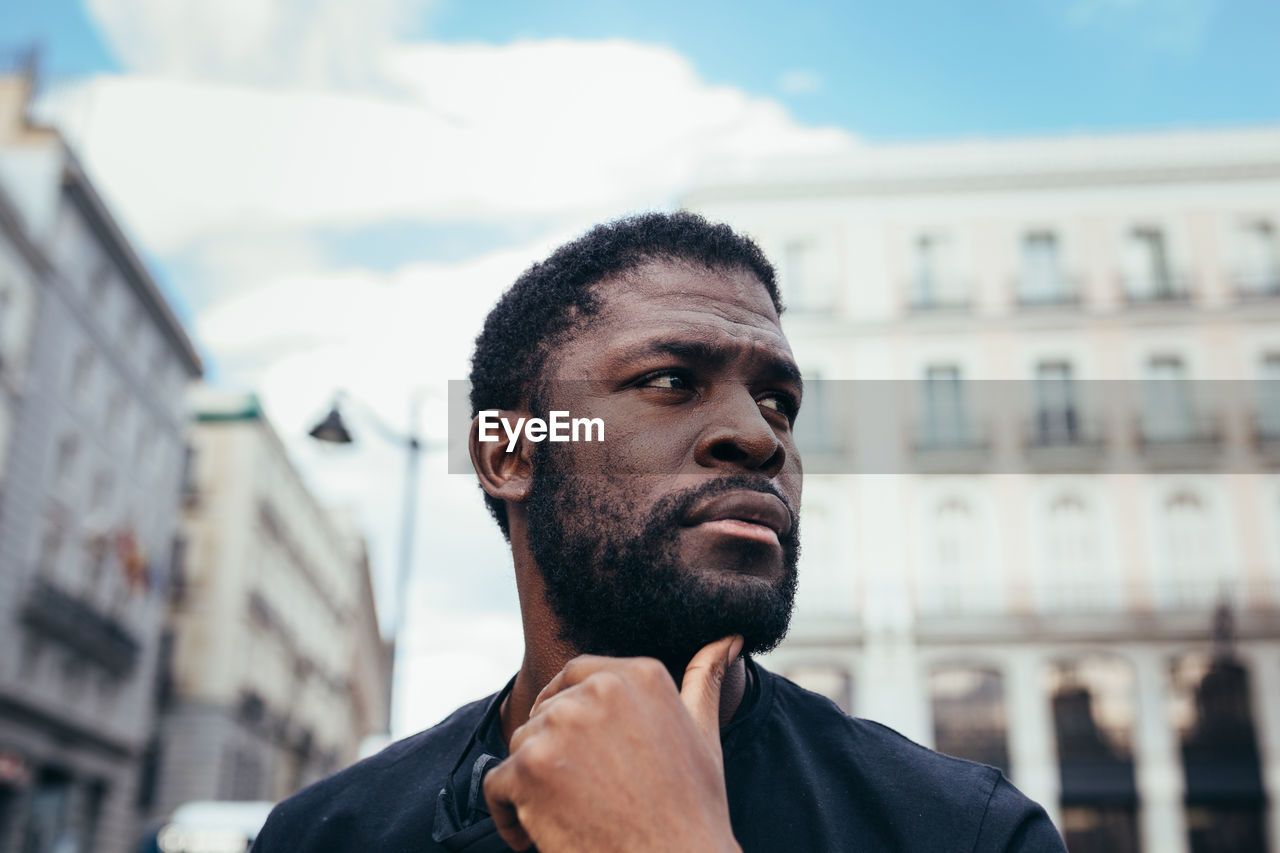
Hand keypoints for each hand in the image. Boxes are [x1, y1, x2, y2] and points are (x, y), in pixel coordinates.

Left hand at [483, 636, 744, 852]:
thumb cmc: (693, 810)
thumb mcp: (704, 735)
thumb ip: (704, 680)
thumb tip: (730, 638)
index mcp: (639, 675)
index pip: (576, 675)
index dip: (567, 710)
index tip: (577, 749)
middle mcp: (598, 691)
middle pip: (546, 714)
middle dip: (555, 757)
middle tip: (586, 799)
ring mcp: (560, 727)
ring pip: (520, 747)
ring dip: (533, 786)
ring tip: (569, 818)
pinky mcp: (529, 769)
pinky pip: (496, 785)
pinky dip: (508, 817)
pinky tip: (537, 838)